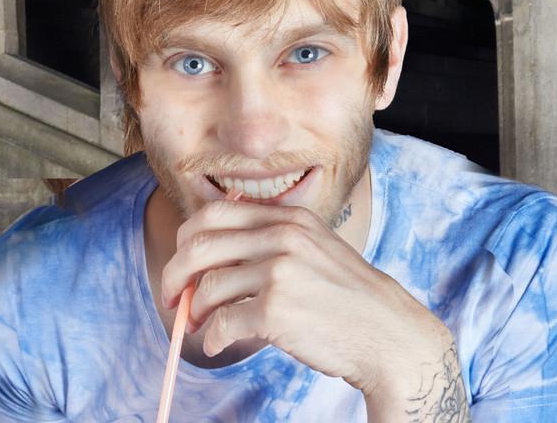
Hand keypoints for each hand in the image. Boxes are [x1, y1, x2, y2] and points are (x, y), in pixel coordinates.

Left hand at [161, 197, 454, 396]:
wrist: (386, 332)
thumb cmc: (343, 295)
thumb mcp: (310, 248)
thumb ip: (266, 242)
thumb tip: (206, 261)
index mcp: (286, 217)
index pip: (213, 212)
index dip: (187, 240)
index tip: (181, 264)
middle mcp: (282, 235)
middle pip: (199, 245)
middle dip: (174, 274)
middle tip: (170, 298)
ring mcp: (280, 270)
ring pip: (207, 287)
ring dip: (194, 312)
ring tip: (199, 326)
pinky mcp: (277, 309)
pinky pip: (224, 321)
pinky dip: (212, 337)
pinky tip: (217, 344)